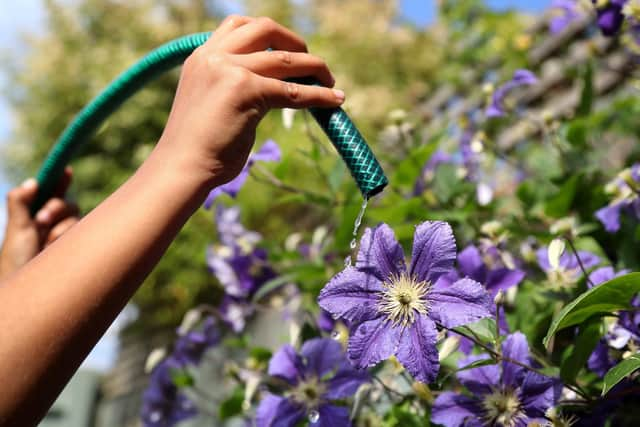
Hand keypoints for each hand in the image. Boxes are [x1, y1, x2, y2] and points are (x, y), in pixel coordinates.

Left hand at [0, 168, 78, 278]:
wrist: (27, 292)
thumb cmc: (15, 263)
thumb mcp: (16, 230)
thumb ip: (20, 202)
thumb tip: (32, 181)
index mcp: (34, 218)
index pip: (51, 193)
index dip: (59, 181)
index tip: (65, 170)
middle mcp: (51, 227)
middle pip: (66, 203)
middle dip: (56, 207)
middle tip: (41, 220)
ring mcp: (65, 240)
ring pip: (74, 218)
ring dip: (59, 228)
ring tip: (45, 245)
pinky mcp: (76, 250)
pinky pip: (81, 234)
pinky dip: (66, 237)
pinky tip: (55, 249)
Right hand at [157, 15, 344, 191]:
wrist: (181, 168)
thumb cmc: (196, 147)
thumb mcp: (210, 102)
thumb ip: (232, 85)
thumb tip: (269, 89)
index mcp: (202, 56)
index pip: (238, 26)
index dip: (268, 34)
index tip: (286, 50)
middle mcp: (214, 56)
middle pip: (265, 28)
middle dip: (295, 42)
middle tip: (311, 62)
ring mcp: (229, 70)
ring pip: (285, 59)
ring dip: (315, 68)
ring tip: (331, 81)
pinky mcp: (246, 91)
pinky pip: (293, 91)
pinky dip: (319, 94)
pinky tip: (335, 100)